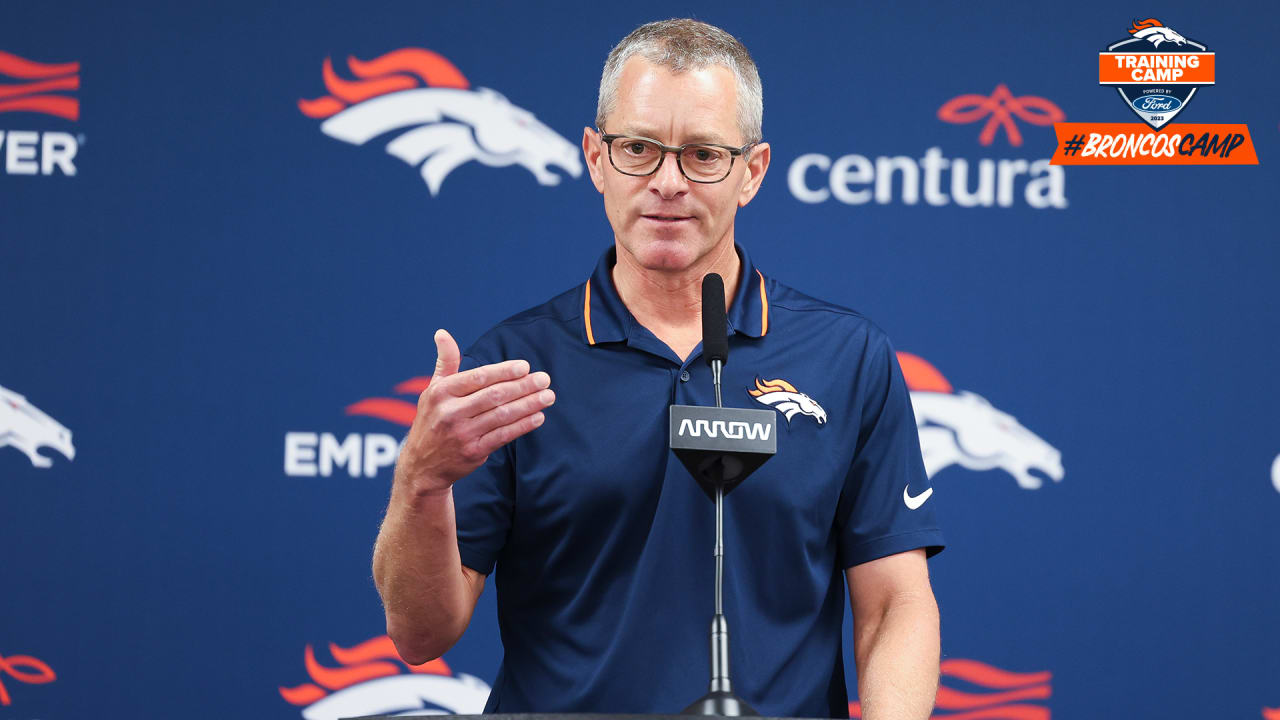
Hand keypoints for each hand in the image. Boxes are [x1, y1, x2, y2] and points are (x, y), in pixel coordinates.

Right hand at [396, 329, 553, 494]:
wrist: (422, 465)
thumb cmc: (432, 419)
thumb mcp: (433, 390)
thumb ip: (445, 362)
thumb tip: (442, 333)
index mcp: (441, 392)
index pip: (477, 378)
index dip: (503, 371)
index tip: (525, 366)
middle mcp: (450, 412)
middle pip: (493, 396)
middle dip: (523, 386)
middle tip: (544, 379)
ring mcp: (462, 434)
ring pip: (502, 415)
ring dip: (528, 405)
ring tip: (548, 396)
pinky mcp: (473, 452)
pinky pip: (503, 436)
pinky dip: (523, 426)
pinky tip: (538, 417)